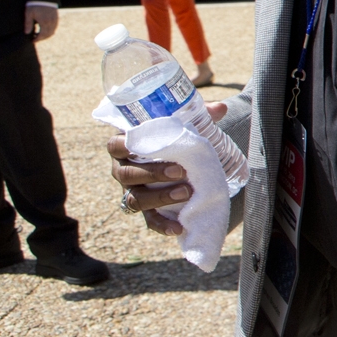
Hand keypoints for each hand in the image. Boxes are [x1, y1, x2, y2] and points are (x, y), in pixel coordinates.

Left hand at [24, 6, 57, 42]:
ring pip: (52, 31)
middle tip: (35, 38)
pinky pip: (55, 27)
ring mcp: (55, 20)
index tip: (32, 41)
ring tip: (39, 34)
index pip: (42, 35)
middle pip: (48, 35)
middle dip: (42, 38)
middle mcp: (51, 22)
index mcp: (44, 23)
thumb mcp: (29, 14)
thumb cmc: (34, 5)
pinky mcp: (56, 17)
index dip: (37, 39)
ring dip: (46, 35)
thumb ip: (28, 24)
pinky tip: (45, 28)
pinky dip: (50, 30)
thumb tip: (27, 33)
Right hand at [109, 99, 226, 235]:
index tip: (139, 143)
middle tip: (180, 170)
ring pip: (136, 199)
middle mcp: (123, 170)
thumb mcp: (181, 123)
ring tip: (185, 193)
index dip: (124, 146)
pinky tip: (178, 228)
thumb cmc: (172, 137)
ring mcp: (132, 192)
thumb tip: (221, 108)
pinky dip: (162, 225)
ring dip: (160, 198)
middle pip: (128, 175)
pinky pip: (149, 220)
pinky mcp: (146, 209)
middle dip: (153, 173)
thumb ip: (198, 114)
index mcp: (125, 146)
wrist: (176, 159)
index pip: (115, 146)